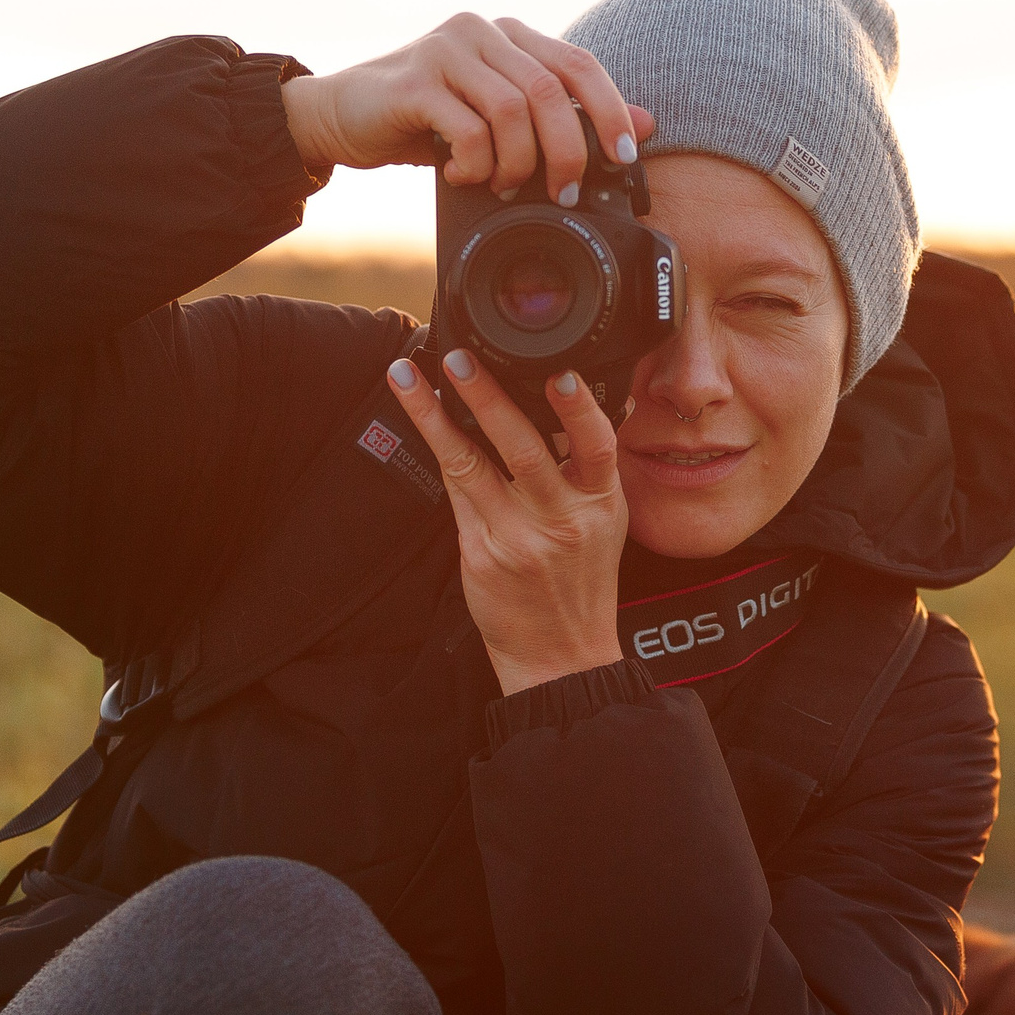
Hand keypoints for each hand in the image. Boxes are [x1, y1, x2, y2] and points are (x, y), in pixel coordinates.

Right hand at [282, 13, 655, 202]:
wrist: (343, 116)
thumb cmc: (427, 120)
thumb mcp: (499, 118)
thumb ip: (563, 116)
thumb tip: (645, 123)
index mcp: (509, 35)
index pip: (579, 63)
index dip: (610, 110)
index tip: (623, 158)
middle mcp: (480, 31)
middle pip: (549, 91)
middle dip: (567, 151)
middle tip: (563, 193)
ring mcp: (444, 51)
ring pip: (511, 111)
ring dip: (517, 164)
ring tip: (503, 186)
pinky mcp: (413, 82)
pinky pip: (467, 129)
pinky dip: (475, 164)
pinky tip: (462, 176)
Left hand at [385, 347, 627, 694]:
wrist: (560, 654)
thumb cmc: (580, 581)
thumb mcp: (605, 523)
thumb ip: (584, 470)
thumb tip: (556, 404)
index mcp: (602, 504)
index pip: (598, 447)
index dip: (579, 409)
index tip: (561, 373)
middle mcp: (562, 520)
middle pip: (523, 448)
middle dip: (487, 398)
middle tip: (458, 360)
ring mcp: (518, 538)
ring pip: (470, 465)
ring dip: (434, 416)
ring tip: (409, 379)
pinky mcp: (481, 554)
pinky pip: (454, 492)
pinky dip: (437, 450)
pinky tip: (421, 422)